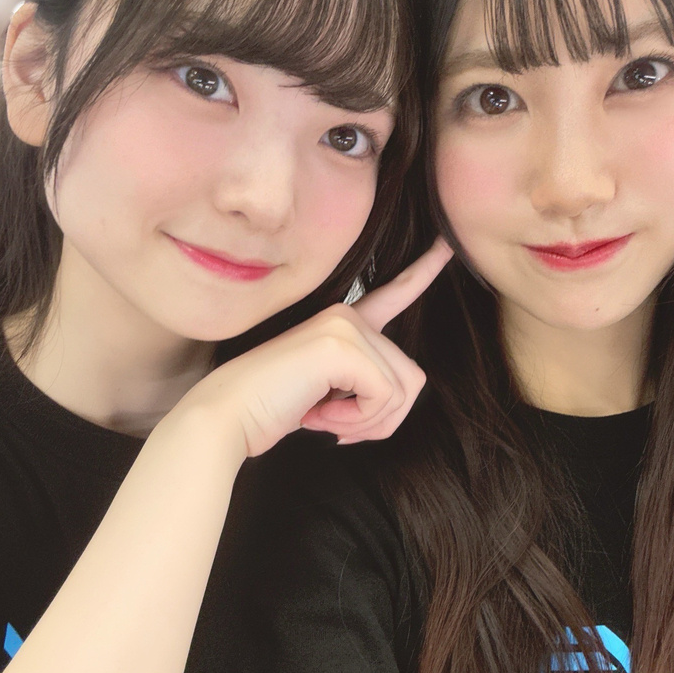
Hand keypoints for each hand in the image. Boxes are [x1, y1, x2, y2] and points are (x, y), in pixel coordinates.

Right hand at [178, 239, 452, 457]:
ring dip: (368, 422)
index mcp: (343, 321)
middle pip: (411, 378)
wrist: (226, 414)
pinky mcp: (343, 345)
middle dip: (381, 419)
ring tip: (326, 419)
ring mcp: (345, 325)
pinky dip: (357, 420)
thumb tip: (395, 403)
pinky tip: (319, 415)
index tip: (446, 245)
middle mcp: (348, 314)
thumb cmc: (269, 409)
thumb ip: (362, 386)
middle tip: (338, 427)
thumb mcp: (328, 394)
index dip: (423, 270)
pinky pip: (384, 396)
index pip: (393, 294)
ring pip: (403, 390)